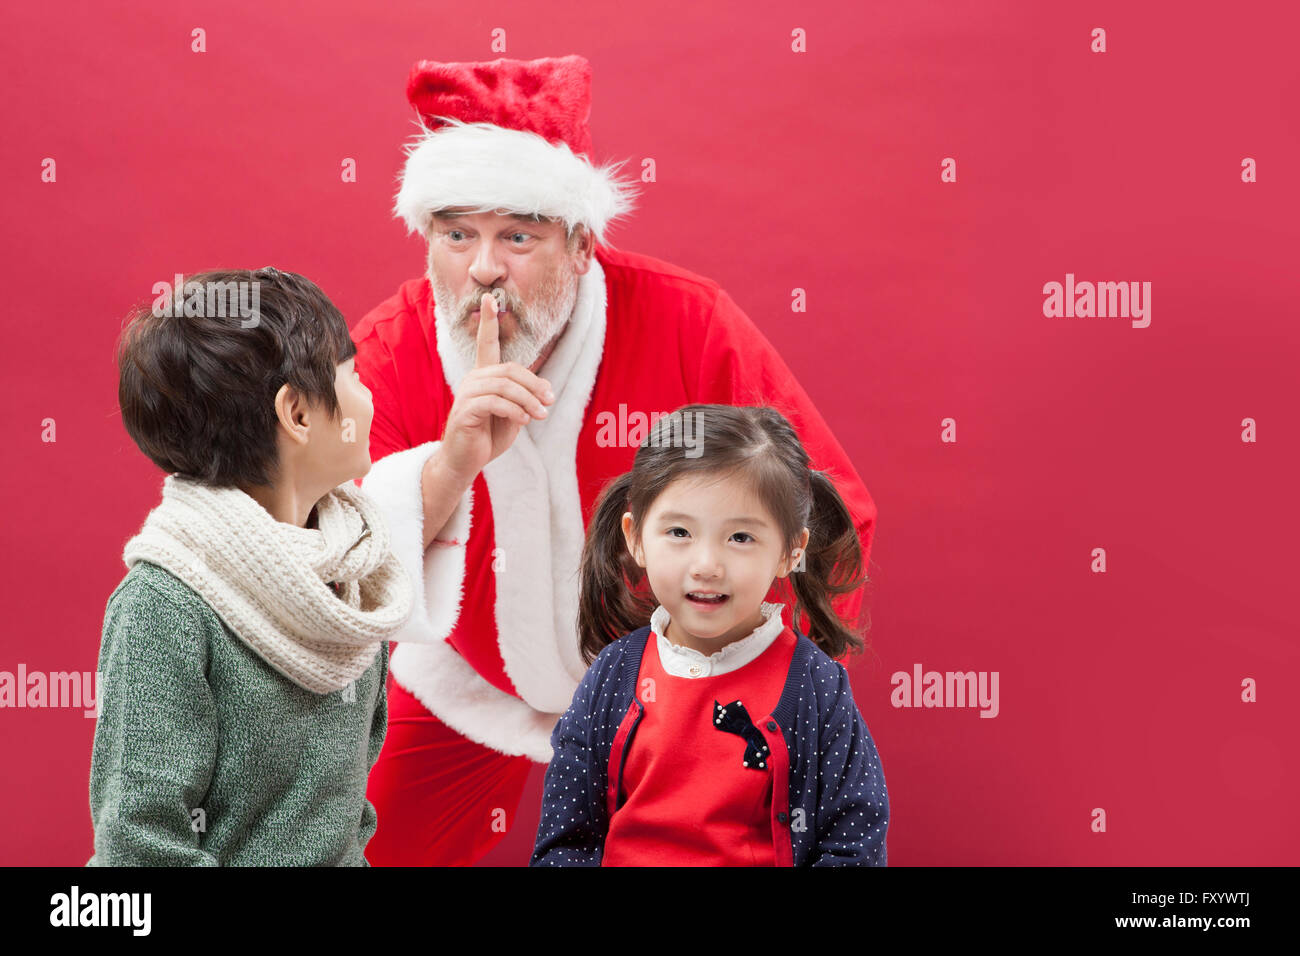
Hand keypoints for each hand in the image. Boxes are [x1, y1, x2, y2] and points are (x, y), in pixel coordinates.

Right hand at [436, 291, 555, 482]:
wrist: (465, 462)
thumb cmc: (488, 437)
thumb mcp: (512, 415)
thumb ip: (523, 399)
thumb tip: (544, 392)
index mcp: (483, 376)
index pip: (486, 343)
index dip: (489, 321)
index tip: (490, 298)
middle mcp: (473, 379)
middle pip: (509, 369)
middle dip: (534, 384)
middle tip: (550, 401)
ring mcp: (466, 394)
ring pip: (505, 386)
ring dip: (528, 400)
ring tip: (541, 415)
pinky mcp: (465, 411)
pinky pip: (495, 403)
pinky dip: (515, 411)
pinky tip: (525, 421)